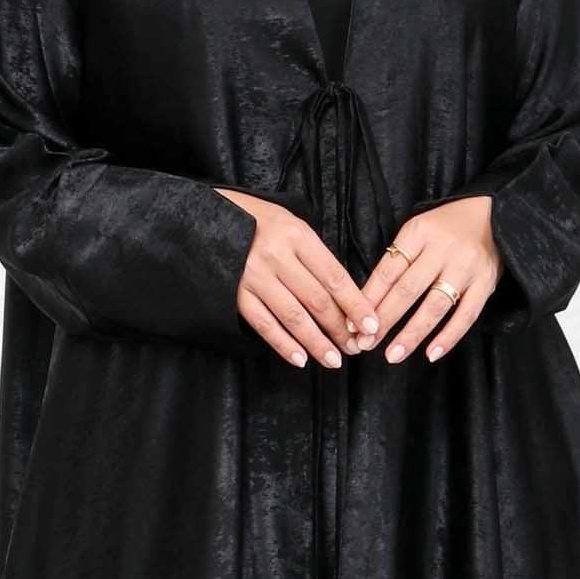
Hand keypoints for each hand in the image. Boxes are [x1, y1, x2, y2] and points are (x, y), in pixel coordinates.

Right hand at [216, 188, 373, 369]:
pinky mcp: (236, 293)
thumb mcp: (292, 226)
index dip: (355, 305)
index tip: (371, 326)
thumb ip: (315, 257)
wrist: (208, 218)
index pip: (334, 277)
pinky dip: (283, 345)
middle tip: (355, 348)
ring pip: (293, 317)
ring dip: (317, 342)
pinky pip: (264, 324)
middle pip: (317, 300)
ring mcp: (254, 276)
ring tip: (333, 360)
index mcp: (297, 235)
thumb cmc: (259, 222)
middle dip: (340, 328)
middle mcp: (277, 256)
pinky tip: (300, 359)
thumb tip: (346, 298)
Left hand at [354, 196, 499, 362]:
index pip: (388, 271)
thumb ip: (398, 261)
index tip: (351, 324)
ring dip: (411, 334)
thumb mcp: (418, 232)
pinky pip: (467, 315)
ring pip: (435, 306)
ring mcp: (466, 266)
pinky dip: (449, 337)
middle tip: (365, 343)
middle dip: (383, 320)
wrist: (494, 214)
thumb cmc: (447, 228)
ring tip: (393, 354)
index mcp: (419, 233)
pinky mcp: (486, 282)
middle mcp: (443, 249)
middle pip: (407, 290)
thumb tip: (367, 303)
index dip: (368, 300)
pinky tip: (431, 353)